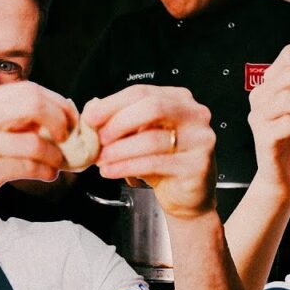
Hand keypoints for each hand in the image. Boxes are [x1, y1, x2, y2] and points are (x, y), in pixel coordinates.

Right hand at [0, 81, 75, 227]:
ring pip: (36, 142)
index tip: (70, 118)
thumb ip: (8, 118)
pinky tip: (47, 175)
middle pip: (35, 104)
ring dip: (56, 155)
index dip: (57, 103)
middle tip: (70, 137)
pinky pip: (29, 167)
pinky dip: (46, 171)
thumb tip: (56, 114)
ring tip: (58, 163)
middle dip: (61, 120)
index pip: (28, 90)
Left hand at [81, 85, 215, 219]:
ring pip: (152, 138)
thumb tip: (92, 112)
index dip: (112, 104)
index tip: (90, 117)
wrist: (187, 197)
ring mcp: (199, 139)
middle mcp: (194, 115)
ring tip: (101, 159)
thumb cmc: (164, 164)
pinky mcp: (197, 165)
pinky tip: (111, 171)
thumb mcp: (142, 137)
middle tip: (99, 138)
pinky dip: (127, 167)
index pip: (142, 92)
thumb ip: (122, 122)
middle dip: (119, 122)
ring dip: (119, 150)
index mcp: (179, 100)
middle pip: (152, 107)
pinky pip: (154, 163)